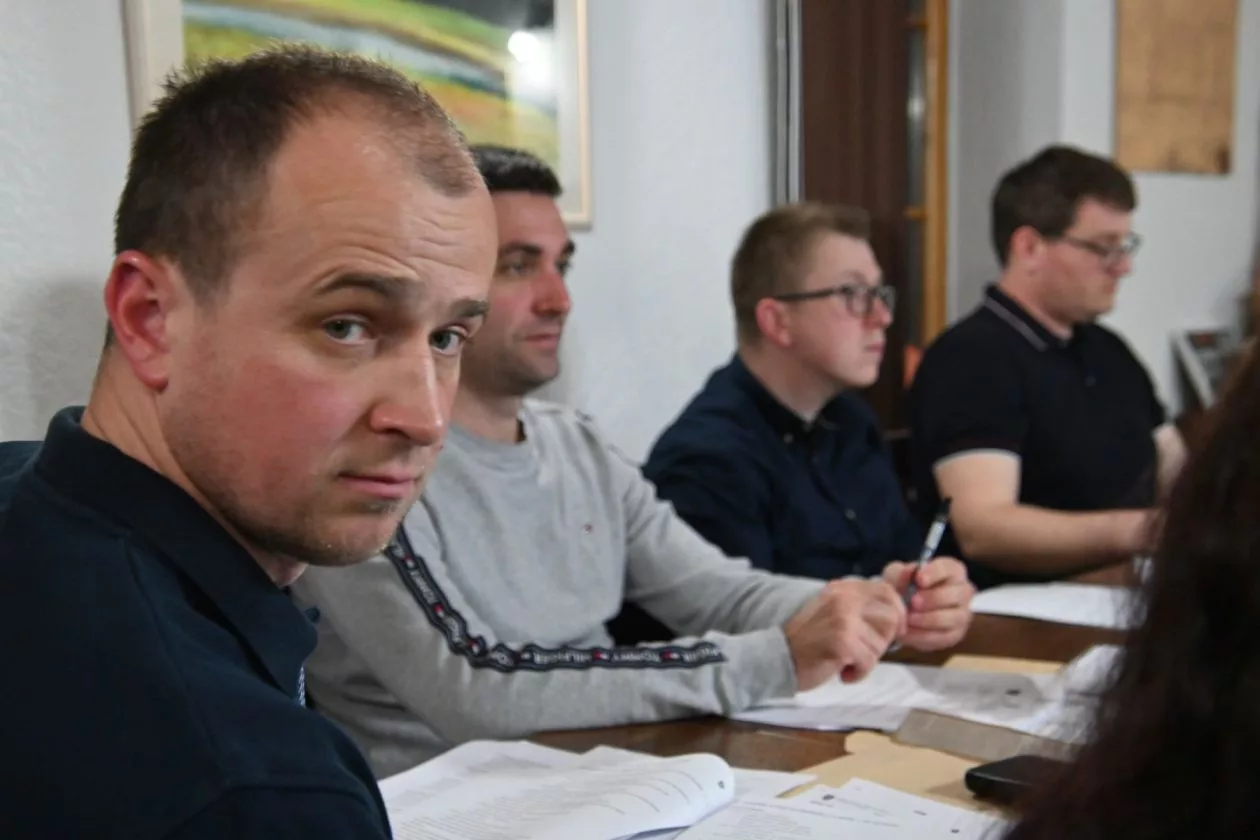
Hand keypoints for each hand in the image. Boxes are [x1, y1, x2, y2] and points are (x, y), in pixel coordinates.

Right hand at [783, 578, 905, 690]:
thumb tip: (897, 616)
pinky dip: (859, 673)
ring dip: (867, 660)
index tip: (896, 630)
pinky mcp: (843, 641)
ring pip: (881, 644)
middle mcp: (844, 598)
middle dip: (883, 640)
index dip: (898, 612)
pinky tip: (842, 672)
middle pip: (890, 618)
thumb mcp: (834, 612)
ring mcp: (844, 618)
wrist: (778, 657)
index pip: (887, 591)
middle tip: (864, 651)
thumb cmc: (808, 640)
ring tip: (845, 661)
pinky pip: (870, 662)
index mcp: (843, 589)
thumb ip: (859, 608)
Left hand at [882, 557, 974, 651]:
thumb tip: (908, 571)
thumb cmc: (903, 587)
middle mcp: (963, 591)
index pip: (949, 568)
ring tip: (908, 619)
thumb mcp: (896, 576)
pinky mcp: (956, 634)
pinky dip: (924, 635)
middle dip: (934, 598)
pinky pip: (945, 636)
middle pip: (956, 594)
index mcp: (952, 570)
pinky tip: (908, 632)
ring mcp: (962, 614)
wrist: (901, 611)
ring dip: (929, 619)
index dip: (935, 573)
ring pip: (954, 617)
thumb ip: (900, 573)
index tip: (919, 579)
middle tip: (913, 602)